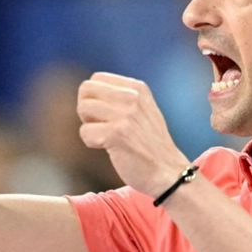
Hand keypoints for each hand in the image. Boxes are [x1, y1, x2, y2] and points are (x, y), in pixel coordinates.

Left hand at [76, 72, 190, 196]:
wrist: (168, 171)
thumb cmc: (149, 144)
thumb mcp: (141, 110)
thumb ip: (120, 97)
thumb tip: (86, 91)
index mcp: (137, 88)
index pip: (96, 79)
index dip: (93, 98)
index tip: (105, 115)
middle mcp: (132, 96)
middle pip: (85, 90)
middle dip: (86, 109)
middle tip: (101, 126)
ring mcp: (125, 114)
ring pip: (83, 108)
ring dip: (89, 126)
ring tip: (106, 137)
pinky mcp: (116, 133)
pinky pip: (85, 132)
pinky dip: (91, 142)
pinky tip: (109, 148)